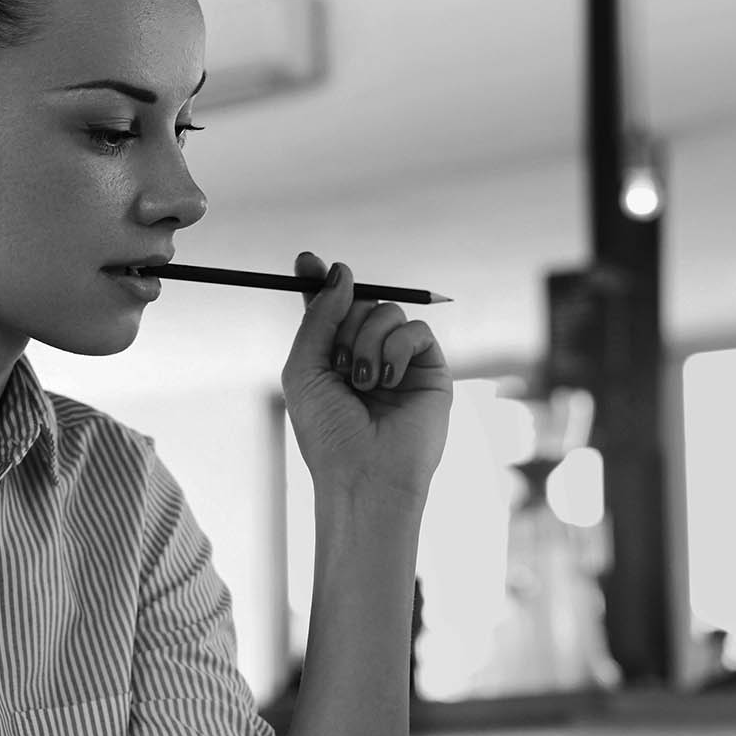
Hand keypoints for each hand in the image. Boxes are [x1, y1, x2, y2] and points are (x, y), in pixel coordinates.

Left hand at [282, 251, 451, 508]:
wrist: (365, 474)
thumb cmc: (328, 432)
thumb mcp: (304, 369)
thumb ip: (319, 317)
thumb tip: (343, 271)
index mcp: (332, 357)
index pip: (329, 307)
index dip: (319, 281)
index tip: (306, 261)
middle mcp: (366, 355)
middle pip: (359, 301)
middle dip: (345, 322)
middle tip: (340, 360)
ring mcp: (400, 361)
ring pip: (387, 311)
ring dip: (367, 341)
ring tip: (363, 382)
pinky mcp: (430, 369)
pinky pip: (416, 329)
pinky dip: (397, 349)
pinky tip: (388, 381)